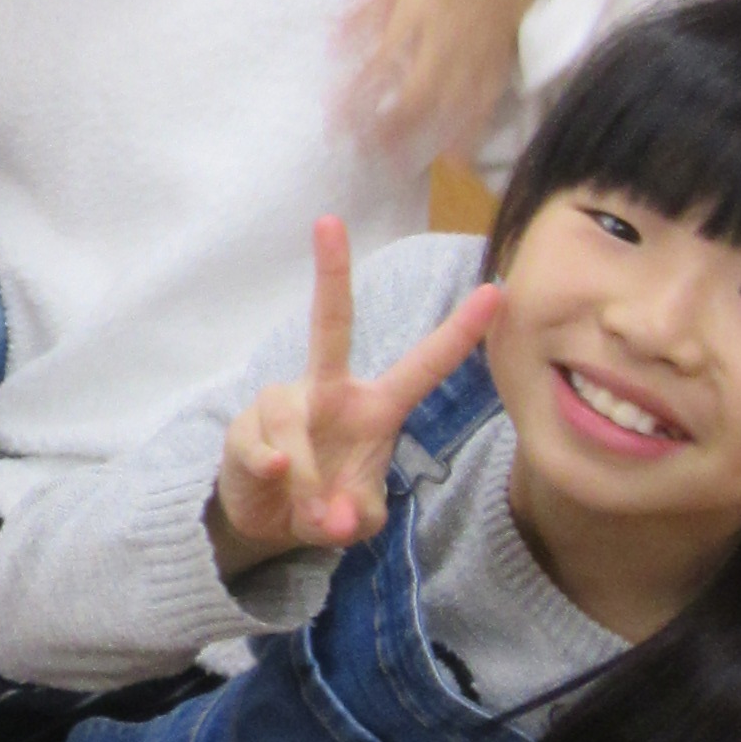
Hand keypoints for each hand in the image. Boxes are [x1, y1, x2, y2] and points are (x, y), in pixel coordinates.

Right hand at [210, 216, 501, 570]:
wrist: (267, 519)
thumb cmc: (328, 502)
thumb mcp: (359, 518)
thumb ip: (358, 516)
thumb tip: (334, 517)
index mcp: (372, 407)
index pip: (422, 365)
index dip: (460, 332)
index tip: (495, 291)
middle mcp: (328, 391)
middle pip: (330, 327)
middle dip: (330, 274)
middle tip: (328, 222)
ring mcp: (284, 404)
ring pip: (296, 430)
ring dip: (309, 482)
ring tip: (316, 514)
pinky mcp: (245, 427)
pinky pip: (264, 450)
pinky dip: (274, 477)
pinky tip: (276, 483)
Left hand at [340, 0, 533, 161]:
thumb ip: (367, 10)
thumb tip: (329, 42)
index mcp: (416, 16)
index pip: (379, 68)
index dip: (355, 99)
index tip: (333, 122)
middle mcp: (446, 43)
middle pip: (414, 98)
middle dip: (385, 130)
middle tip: (360, 153)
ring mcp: (476, 59)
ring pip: (447, 110)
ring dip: (420, 140)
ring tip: (394, 167)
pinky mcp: (501, 68)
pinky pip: (485, 108)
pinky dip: (470, 137)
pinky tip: (454, 162)